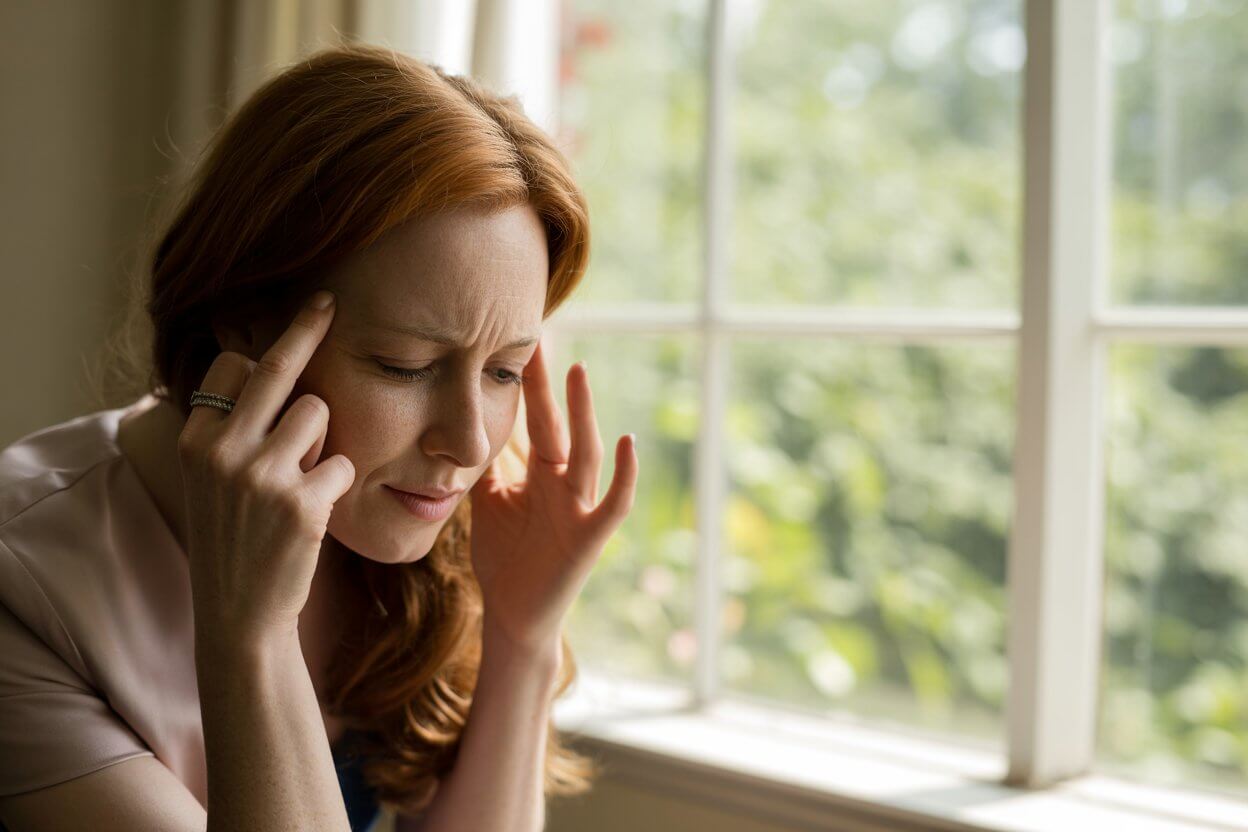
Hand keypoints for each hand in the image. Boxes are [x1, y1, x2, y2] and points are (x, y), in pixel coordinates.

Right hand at [177, 290, 354, 648]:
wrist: (239, 614)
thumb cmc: (234, 538)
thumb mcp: (213, 479)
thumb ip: (232, 428)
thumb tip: (258, 362)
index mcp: (196, 440)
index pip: (232, 368)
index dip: (261, 361)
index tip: (285, 333)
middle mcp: (223, 450)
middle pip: (275, 368)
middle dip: (306, 327)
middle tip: (327, 300)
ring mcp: (262, 476)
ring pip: (319, 413)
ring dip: (323, 441)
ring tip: (301, 479)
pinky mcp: (303, 503)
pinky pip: (344, 463)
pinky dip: (339, 483)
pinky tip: (316, 511)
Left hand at [468, 339, 638, 657]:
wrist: (513, 615)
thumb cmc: (506, 559)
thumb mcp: (488, 504)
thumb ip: (484, 466)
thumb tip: (462, 425)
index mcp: (539, 474)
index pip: (534, 421)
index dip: (527, 385)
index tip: (518, 343)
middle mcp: (562, 483)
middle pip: (556, 426)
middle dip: (547, 386)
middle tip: (539, 339)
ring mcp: (579, 507)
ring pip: (585, 452)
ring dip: (582, 413)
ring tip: (577, 373)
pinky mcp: (591, 537)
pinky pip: (614, 501)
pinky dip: (625, 473)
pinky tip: (628, 441)